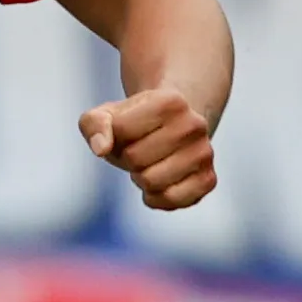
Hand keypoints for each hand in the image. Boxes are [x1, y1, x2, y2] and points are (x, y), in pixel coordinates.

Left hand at [80, 85, 215, 210]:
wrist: (175, 127)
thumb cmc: (136, 123)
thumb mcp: (108, 115)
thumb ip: (93, 124)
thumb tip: (101, 149)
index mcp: (170, 101)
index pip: (120, 129)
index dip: (114, 135)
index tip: (128, 130)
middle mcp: (194, 125)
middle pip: (135, 158)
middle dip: (127, 158)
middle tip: (139, 149)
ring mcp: (204, 153)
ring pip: (150, 181)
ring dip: (140, 178)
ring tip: (151, 163)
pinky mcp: (208, 180)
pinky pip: (169, 200)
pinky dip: (155, 197)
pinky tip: (160, 183)